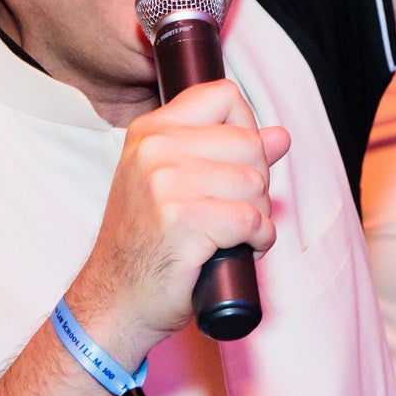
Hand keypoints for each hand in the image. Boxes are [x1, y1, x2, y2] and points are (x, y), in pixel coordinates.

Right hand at [71, 80, 293, 356]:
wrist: (115, 300)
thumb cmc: (147, 243)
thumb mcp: (176, 184)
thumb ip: (227, 153)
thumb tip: (280, 136)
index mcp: (151, 131)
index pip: (223, 95)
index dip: (246, 127)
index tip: (237, 160)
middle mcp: (155, 150)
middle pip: (250, 142)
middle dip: (256, 181)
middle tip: (231, 209)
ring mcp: (167, 184)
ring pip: (255, 182)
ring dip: (257, 214)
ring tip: (229, 233)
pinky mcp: (184, 221)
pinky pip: (252, 219)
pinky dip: (259, 240)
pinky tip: (239, 249)